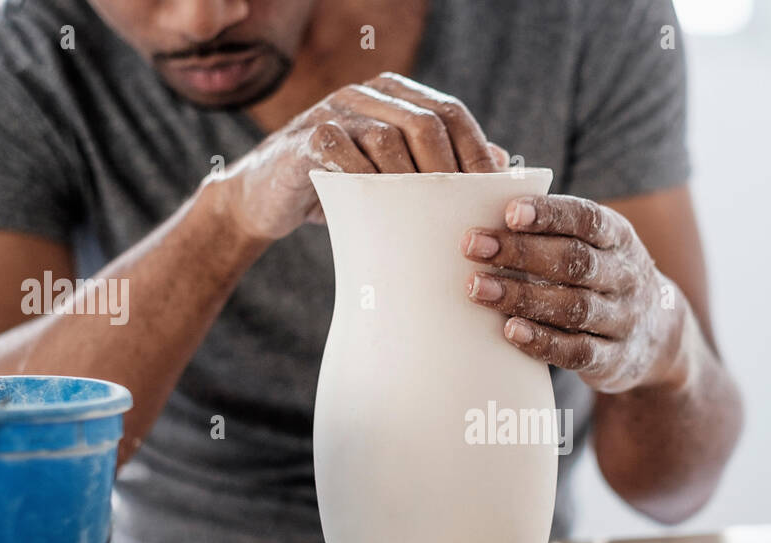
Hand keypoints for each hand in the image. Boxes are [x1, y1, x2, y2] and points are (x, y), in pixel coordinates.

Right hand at [216, 72, 507, 238]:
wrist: (268, 199)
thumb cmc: (344, 191)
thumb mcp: (396, 177)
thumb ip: (442, 165)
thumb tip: (502, 163)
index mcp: (396, 95)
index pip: (451, 112)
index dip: (476, 151)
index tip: (493, 193)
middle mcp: (366, 94)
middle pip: (425, 121)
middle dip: (449, 169)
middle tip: (462, 213)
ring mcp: (333, 110)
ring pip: (387, 137)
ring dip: (411, 182)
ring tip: (426, 220)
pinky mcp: (304, 136)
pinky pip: (342, 152)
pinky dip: (364, 181)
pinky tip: (377, 209)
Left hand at [461, 196, 689, 393]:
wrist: (656, 337)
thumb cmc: (600, 276)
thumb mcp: (593, 244)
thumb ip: (551, 221)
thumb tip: (492, 174)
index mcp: (619, 237)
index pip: (587, 219)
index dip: (549, 215)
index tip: (509, 211)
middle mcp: (625, 275)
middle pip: (575, 261)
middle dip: (521, 252)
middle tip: (473, 247)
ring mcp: (621, 319)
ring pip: (573, 306)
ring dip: (521, 297)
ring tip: (477, 288)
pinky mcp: (612, 359)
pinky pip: (577, 351)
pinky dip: (542, 341)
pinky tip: (510, 330)